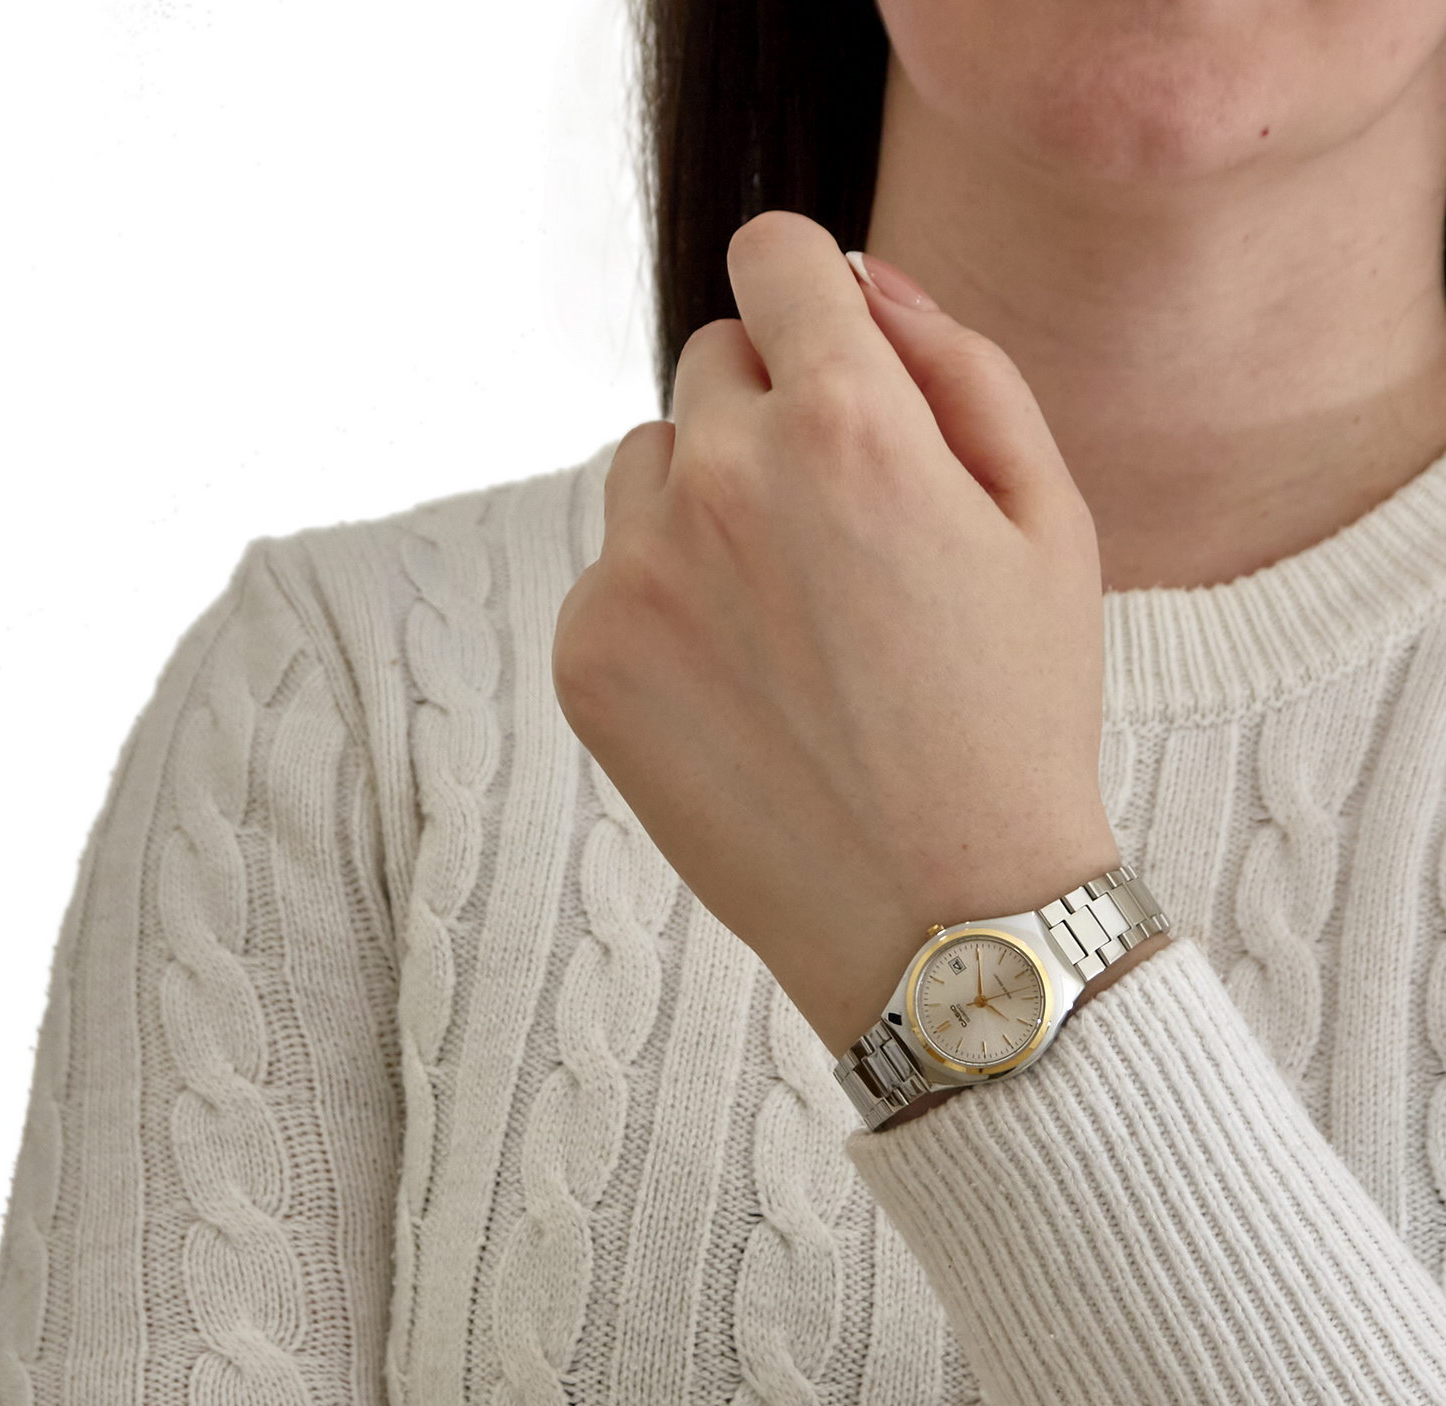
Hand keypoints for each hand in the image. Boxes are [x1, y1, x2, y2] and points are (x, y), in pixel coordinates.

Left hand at [550, 209, 1119, 1058]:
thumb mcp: (1047, 520)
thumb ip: (958, 363)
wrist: (939, 919)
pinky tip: (743, 691)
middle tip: (844, 542)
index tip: (825, 350)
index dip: (808, 292)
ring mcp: (638, 574)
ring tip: (794, 628)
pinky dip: (665, 604)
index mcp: (847, 424)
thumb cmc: (1013, 717)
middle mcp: (721, 478)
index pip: (774, 255)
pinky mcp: (588, 659)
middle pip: (710, 363)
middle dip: (772, 416)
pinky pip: (613, 571)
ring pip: (651, 465)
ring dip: (708, 505)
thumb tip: (857, 278)